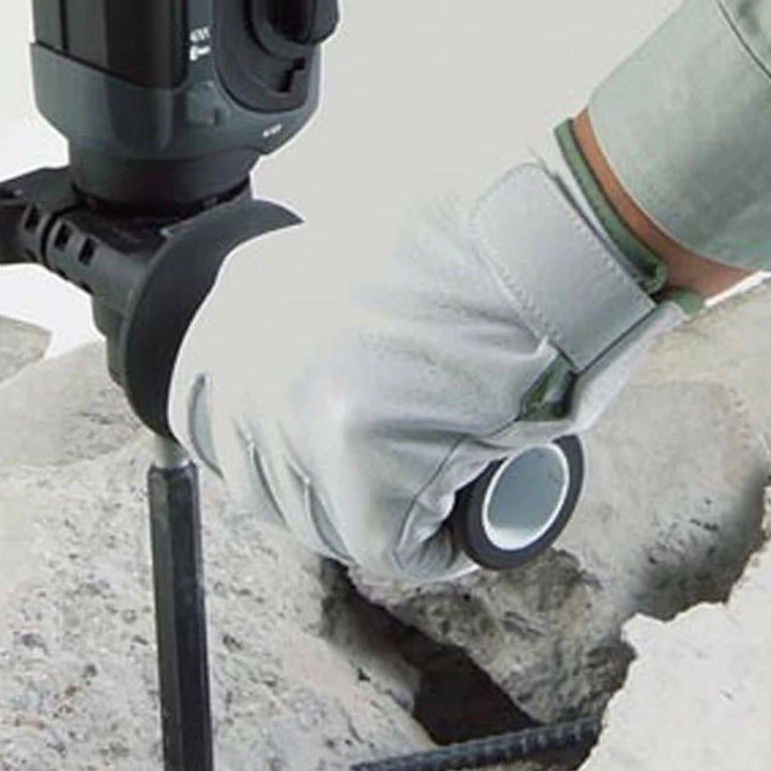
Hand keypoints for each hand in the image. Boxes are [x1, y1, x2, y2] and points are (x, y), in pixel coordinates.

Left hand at [167, 161, 690, 581]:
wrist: (560, 222)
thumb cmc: (489, 232)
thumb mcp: (362, 258)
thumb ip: (317, 318)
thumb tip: (329, 383)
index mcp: (242, 300)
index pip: (210, 416)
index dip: (271, 454)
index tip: (321, 463)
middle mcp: (254, 358)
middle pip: (266, 483)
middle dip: (330, 498)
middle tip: (401, 484)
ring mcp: (304, 411)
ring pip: (325, 521)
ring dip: (382, 522)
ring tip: (445, 490)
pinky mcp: (366, 460)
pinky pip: (392, 546)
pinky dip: (437, 548)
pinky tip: (469, 523)